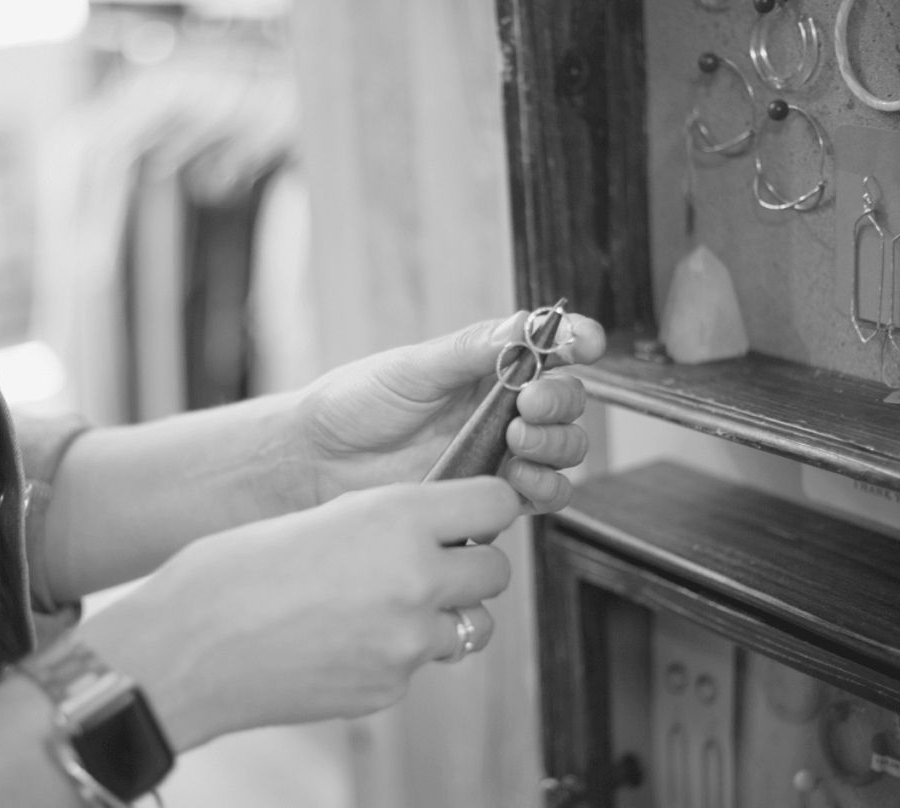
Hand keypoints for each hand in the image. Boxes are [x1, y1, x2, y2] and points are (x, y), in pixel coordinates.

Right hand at [77, 477, 519, 751]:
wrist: (186, 650)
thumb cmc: (233, 571)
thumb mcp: (320, 516)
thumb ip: (387, 524)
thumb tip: (428, 535)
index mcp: (398, 518)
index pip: (496, 503)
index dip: (485, 507)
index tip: (472, 514)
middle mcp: (417, 578)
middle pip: (495, 571)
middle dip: (469, 565)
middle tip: (429, 563)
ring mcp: (407, 642)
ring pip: (470, 626)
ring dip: (442, 614)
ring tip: (385, 607)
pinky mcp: (390, 689)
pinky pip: (419, 665)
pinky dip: (397, 653)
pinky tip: (346, 641)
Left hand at [297, 311, 605, 512]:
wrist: (318, 461)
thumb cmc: (357, 404)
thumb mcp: (414, 368)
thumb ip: (473, 350)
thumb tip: (528, 324)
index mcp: (486, 366)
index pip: (549, 348)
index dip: (577, 341)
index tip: (585, 342)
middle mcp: (501, 407)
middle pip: (567, 402)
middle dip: (561, 401)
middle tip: (529, 404)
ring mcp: (498, 452)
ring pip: (563, 450)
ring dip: (556, 445)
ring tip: (518, 442)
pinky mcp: (488, 493)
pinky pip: (541, 495)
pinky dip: (545, 488)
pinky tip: (519, 481)